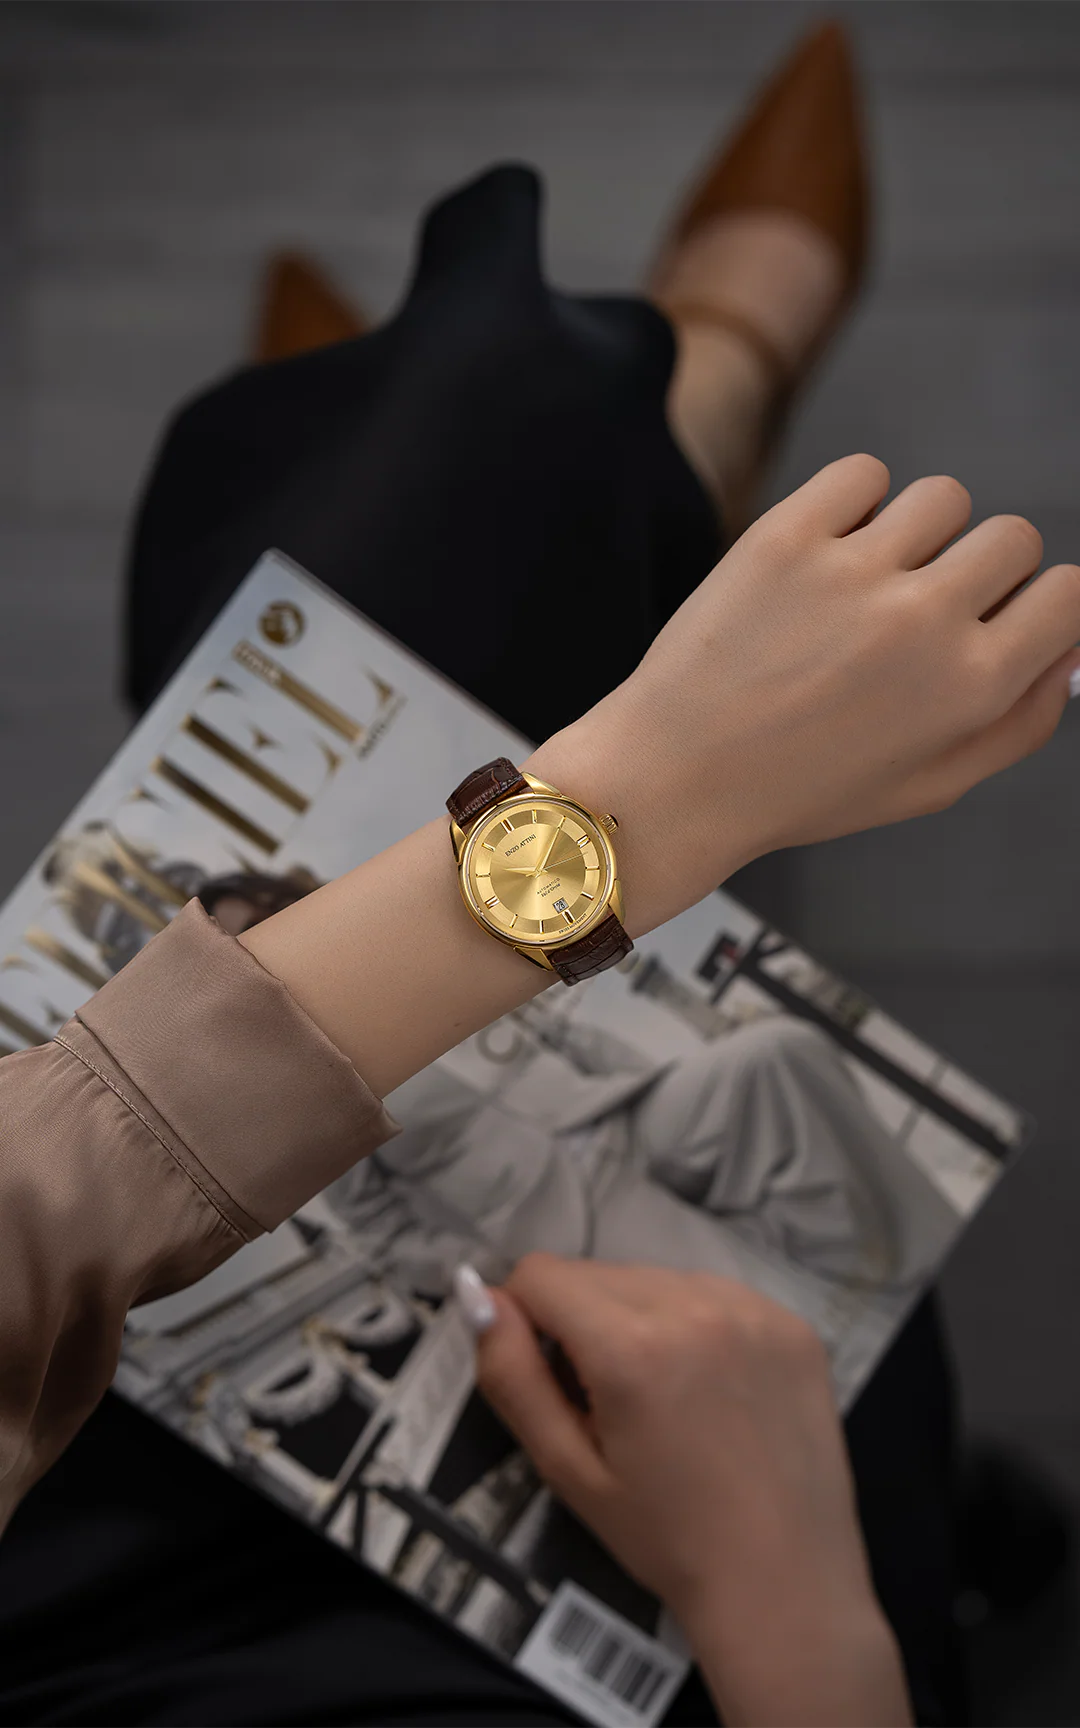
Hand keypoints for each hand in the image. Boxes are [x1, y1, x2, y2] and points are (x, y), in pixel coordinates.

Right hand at [472, 1255, 912, 1727]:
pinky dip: (695, 1325)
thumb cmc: (665, 1537)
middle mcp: (694, 1305)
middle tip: (608, 1403)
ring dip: (638, 1319)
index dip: (525, 1319)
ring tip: (663, 1399)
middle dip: (582, 1324)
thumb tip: (478, 1296)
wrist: (784, 1583)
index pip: (541, 1275)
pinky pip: (714, 1294)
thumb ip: (512, 1376)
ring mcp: (753, 1308)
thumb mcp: (567, 1469)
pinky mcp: (792, 1323)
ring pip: (654, 1279)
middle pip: (597, 1274)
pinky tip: (712, 1390)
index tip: (548, 1377)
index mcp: (632, 1346)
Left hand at [527, 454, 1079, 933]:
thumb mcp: (929, 786)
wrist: (675, 777)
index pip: (1068, 595)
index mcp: (969, 688)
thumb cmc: (798, 789)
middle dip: (981, 571)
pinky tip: (828, 555)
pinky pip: (864, 474)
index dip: (1039, 606)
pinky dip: (855, 502)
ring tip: (866, 585)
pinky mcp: (786, 535)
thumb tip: (1069, 650)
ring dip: (918, 533)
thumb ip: (1019, 721)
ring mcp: (852, 571)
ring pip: (943, 496)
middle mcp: (921, 622)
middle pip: (1013, 538)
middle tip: (920, 611)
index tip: (1002, 616)